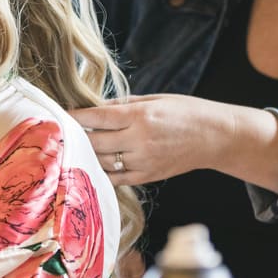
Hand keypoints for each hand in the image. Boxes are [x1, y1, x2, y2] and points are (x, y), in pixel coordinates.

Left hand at [71, 94, 277, 192]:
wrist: (215, 137)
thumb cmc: (185, 112)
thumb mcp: (154, 99)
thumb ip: (123, 105)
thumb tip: (95, 107)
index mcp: (140, 117)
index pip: (97, 117)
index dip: (76, 115)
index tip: (62, 113)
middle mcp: (139, 141)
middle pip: (95, 142)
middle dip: (76, 136)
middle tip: (61, 131)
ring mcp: (143, 162)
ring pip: (102, 161)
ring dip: (86, 155)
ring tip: (72, 148)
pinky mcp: (147, 177)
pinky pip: (116, 178)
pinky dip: (101, 172)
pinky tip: (91, 164)